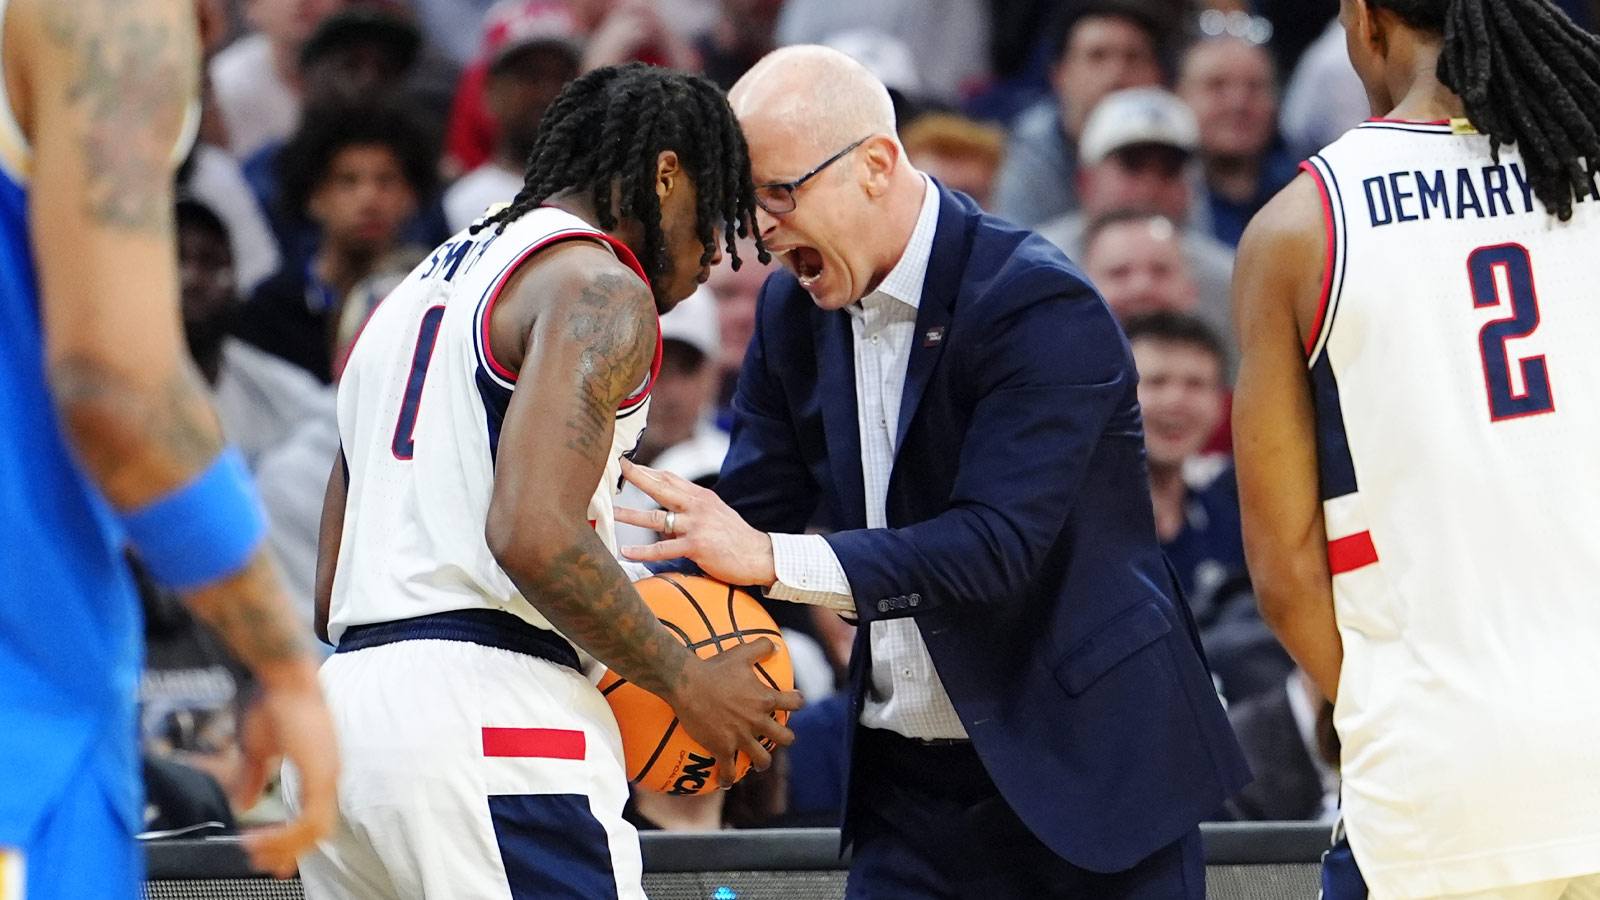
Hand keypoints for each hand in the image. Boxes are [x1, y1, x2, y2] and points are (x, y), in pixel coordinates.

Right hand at [240, 664, 338, 878]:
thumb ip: (252, 778)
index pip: (315, 817)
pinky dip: (287, 835)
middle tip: (265, 865)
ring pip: (316, 831)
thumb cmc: (271, 700)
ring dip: (285, 846)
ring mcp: (330, 774)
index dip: (296, 842)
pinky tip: (262, 837)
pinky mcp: (322, 773)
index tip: (276, 862)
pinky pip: (311, 820)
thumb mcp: (257, 748)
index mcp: (320, 768)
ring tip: (255, 851)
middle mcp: (330, 774)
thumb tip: (242, 803)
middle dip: (290, 852)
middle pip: (319, 831)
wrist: (282, 675)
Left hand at [617, 460, 777, 586]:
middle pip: (661, 487)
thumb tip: (668, 515)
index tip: (630, 464)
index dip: (649, 471)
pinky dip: (642, 551)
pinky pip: (663, 549)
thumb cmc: (737, 538)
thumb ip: (693, 510)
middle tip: (619, 468)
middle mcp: (698, 507)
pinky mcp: (696, 546)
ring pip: (656, 518)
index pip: (671, 478)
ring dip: (632, 515)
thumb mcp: (716, 514)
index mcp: (702, 497)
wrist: (760, 556)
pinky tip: (627, 551)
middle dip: (638, 477)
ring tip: (614, 513)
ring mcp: (696, 526)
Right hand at [666, 639, 803, 786]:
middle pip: (784, 738)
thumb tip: (774, 645)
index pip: (793, 703)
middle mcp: (757, 721)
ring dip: (762, 763)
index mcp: (765, 699)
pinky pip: (730, 770)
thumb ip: (760, 647)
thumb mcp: (741, 653)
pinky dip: (728, 777)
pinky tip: (725, 782)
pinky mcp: (722, 748)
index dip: (796, 703)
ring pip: (761, 759)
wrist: (689, 684)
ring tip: (759, 765)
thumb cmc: (715, 668)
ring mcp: (741, 737)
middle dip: (785, 739)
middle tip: (779, 738)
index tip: (795, 703)